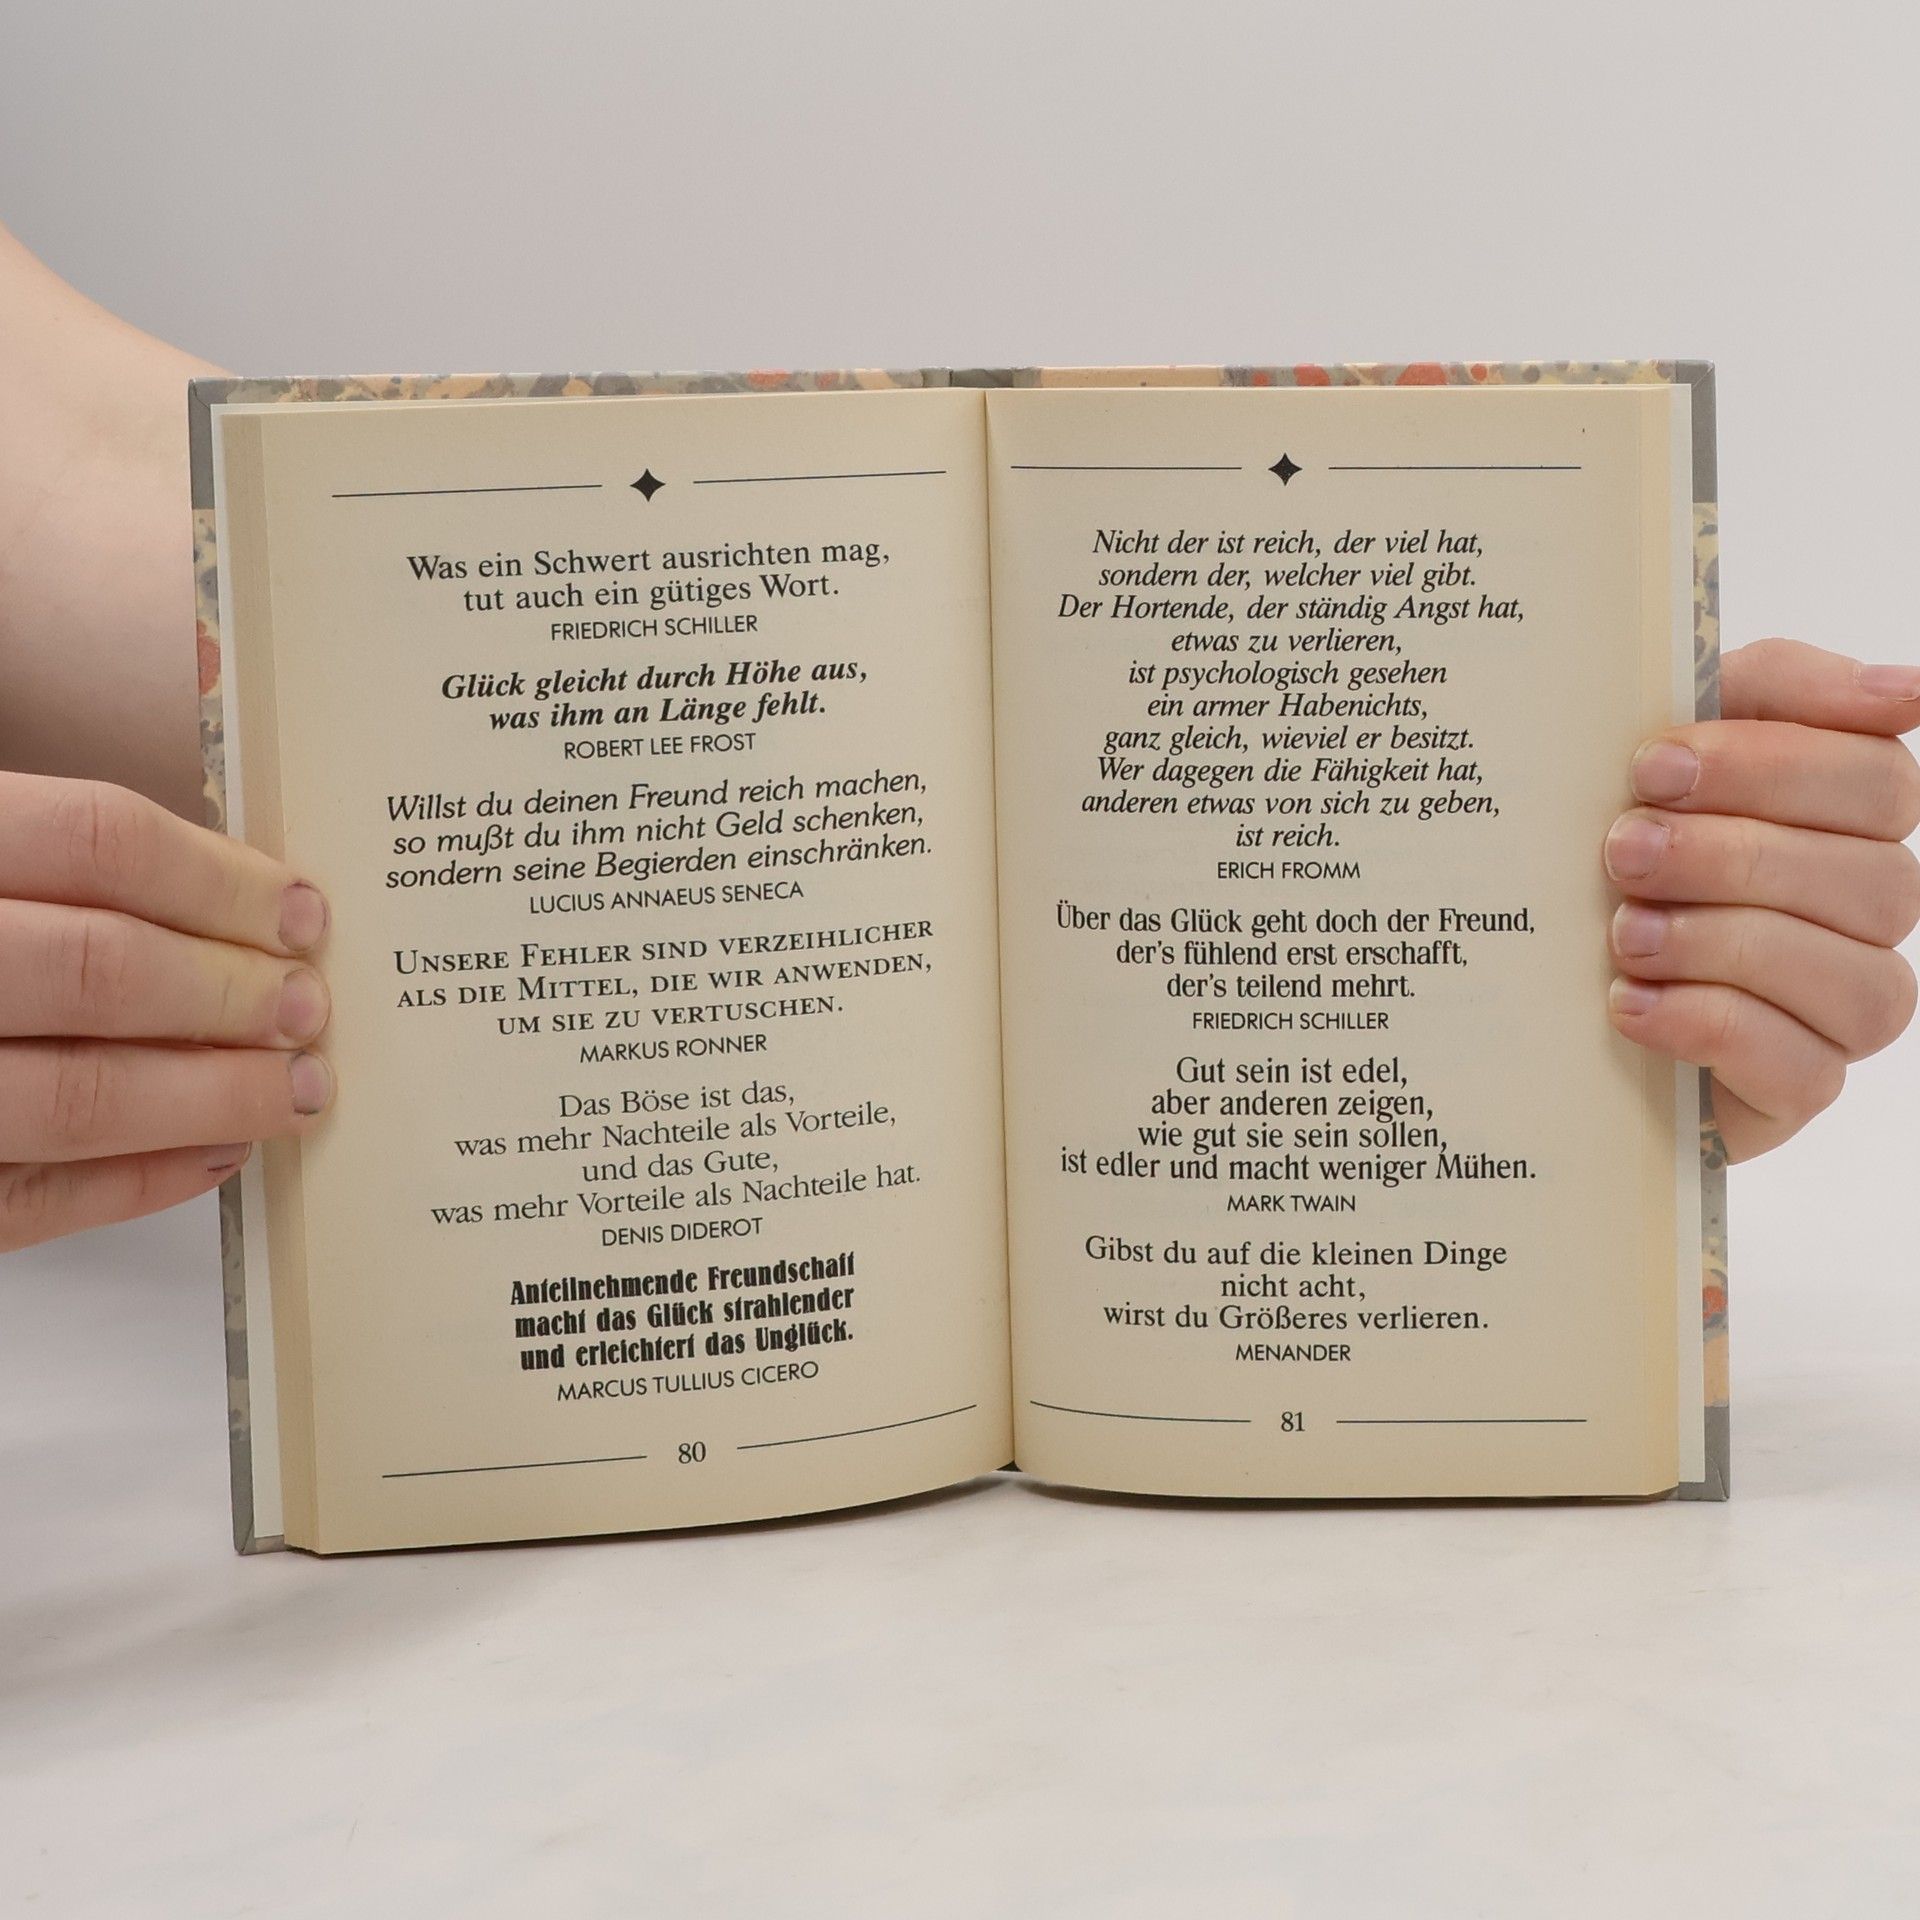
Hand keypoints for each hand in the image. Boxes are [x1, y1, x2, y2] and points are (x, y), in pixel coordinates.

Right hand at [0, 774, 334, 1249]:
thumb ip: (42, 823)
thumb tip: (205, 724)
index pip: (93, 839)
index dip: (217, 877)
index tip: (300, 909)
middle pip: (101, 968)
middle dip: (230, 993)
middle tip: (310, 1004)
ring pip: (74, 1096)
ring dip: (210, 1097)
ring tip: (295, 1091)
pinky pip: (25, 1200)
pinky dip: (133, 1184)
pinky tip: (212, 1160)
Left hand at [1605, 639, 1919, 1160]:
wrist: (1537, 981)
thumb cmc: (1610, 847)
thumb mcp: (1668, 750)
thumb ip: (1775, 690)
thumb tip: (1910, 692)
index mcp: (1846, 816)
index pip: (1879, 780)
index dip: (1771, 766)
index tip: (1656, 765)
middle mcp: (1867, 910)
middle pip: (1871, 878)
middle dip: (1731, 857)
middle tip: (1623, 850)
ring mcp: (1842, 1007)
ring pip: (1850, 977)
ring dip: (1721, 944)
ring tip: (1623, 934)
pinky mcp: (1796, 1088)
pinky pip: (1802, 1069)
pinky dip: (1709, 1026)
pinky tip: (1630, 1004)